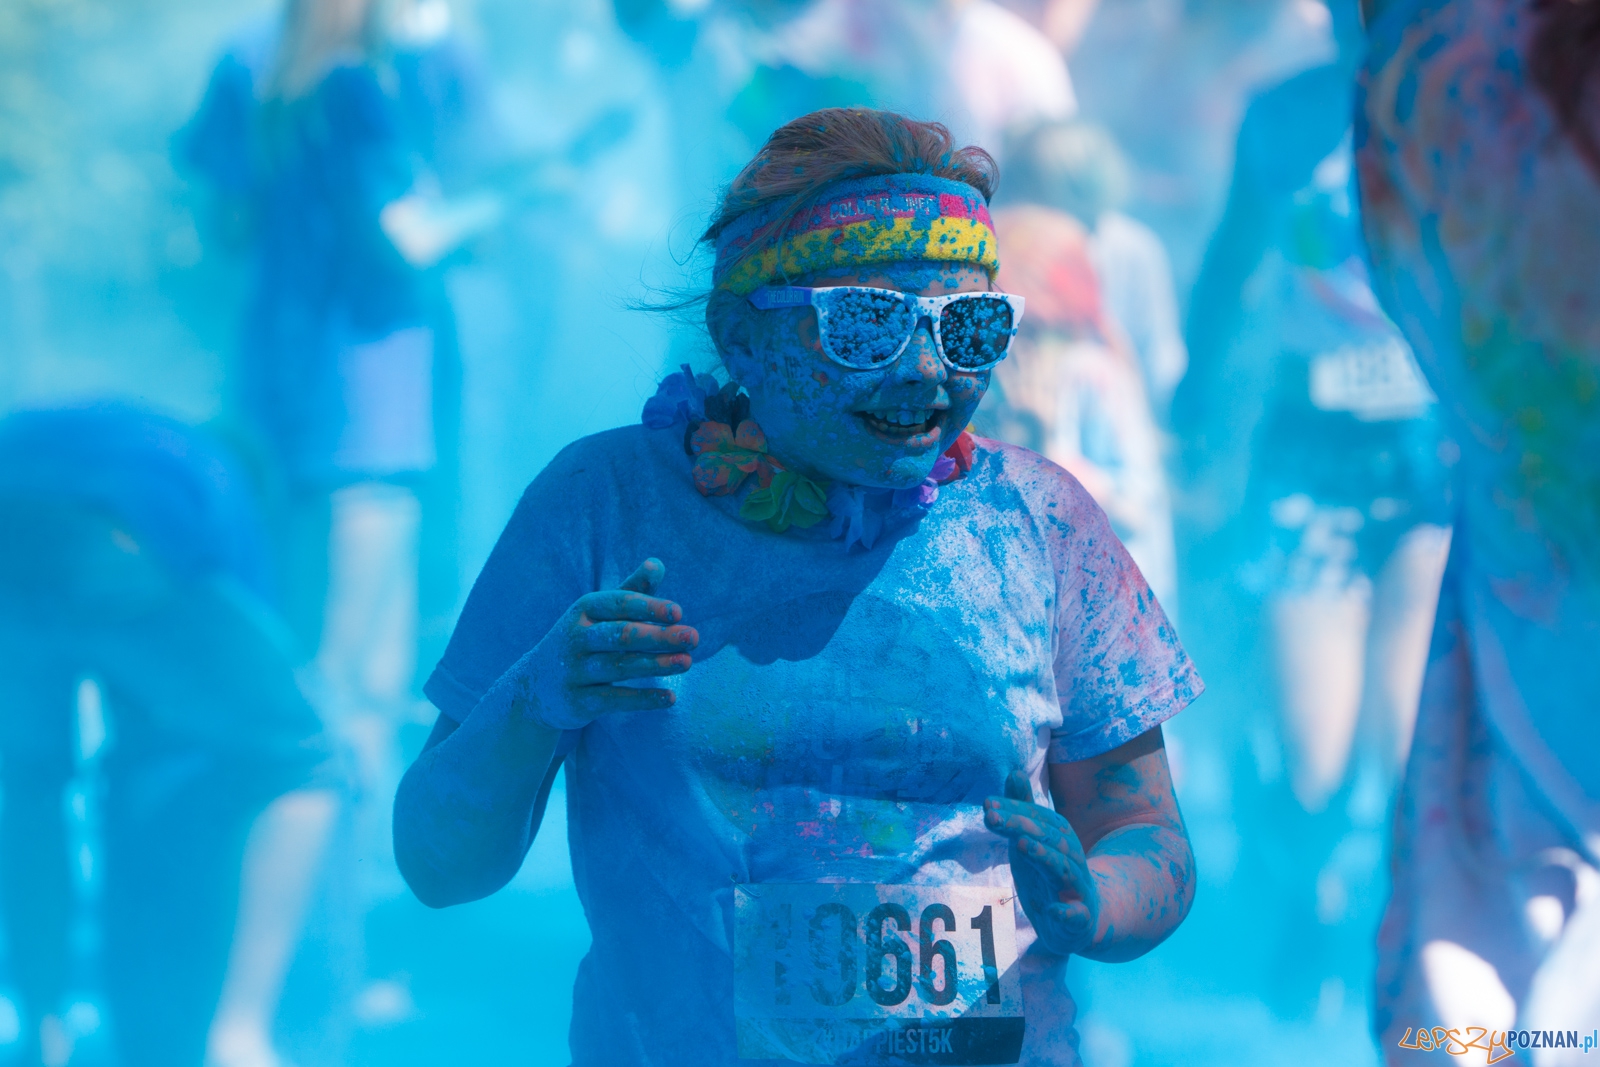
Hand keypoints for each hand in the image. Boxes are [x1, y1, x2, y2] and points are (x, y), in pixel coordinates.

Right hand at [504, 558, 698, 730]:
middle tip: (694, 637)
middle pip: (622, 635)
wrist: (534, 688)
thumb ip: (631, 591)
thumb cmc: (581, 642)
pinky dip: (643, 699)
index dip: (649, 607)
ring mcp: (574, 671)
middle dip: (659, 636)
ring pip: (619, 667)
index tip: (679, 612)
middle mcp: (576, 638)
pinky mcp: (577, 702)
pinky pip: (614, 700)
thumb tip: (658, 564)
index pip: (619, 603)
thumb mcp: (598, 614)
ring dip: (657, 664)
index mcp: (583, 610)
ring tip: (687, 662)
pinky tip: (670, 697)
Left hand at [984, 770, 1098, 955]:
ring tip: (1022, 846)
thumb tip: (1014, 772)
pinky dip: (1067, 913)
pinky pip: (1077, 915)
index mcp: (1061, 839)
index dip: (1014, 809)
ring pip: (1065, 870)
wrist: (1084, 921)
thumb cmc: (1050, 876)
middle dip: (1022, 826)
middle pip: (1050, 838)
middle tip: (992, 818)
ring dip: (1045, 857)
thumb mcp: (1034, 841)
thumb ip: (1024, 811)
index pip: (1039, 818)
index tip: (987, 804)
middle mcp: (1072, 859)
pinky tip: (1053, 911)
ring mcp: (1077, 889)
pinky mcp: (1080, 919)